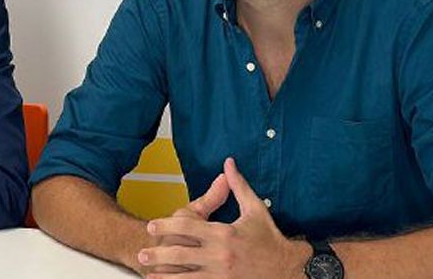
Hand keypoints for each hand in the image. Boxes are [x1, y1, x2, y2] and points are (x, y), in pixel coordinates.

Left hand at [137, 158, 308, 278]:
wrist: (289, 269)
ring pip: (186, 276)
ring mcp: (222, 275)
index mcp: (225, 234)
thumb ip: (238, 187)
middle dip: (159, 254)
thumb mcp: (255, 209)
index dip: (167, 226)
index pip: (188, 228)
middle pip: (182, 254)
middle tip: (143, 252)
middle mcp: (221, 256)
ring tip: (148, 272)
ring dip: (164, 275)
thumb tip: (228, 164)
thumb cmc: (270, 239)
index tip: (152, 225)